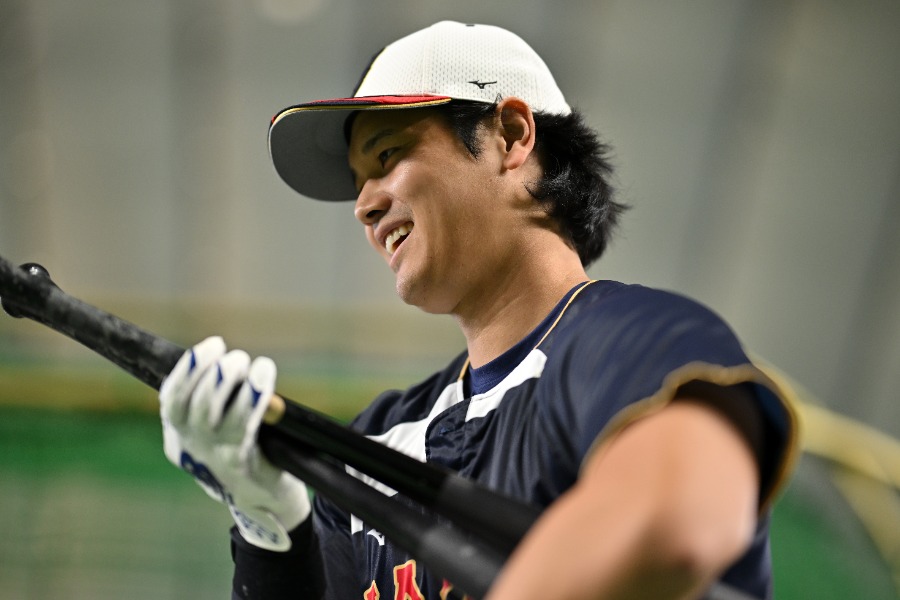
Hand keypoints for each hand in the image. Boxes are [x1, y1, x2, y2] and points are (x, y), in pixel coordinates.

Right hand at [159, 336, 309, 550]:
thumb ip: (212, 405)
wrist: (263, 503)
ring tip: (248, 361)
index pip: (170, 400)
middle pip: (190, 404)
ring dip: (229, 380)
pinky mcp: (238, 463)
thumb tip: (222, 363)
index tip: (209, 347)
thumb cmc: (241, 456)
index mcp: (179, 439)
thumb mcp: (215, 435)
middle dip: (211, 370)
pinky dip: (252, 395)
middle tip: (233, 353)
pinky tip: (263, 375)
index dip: (187, 370)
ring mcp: (212, 457)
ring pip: (210, 413)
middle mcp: (190, 448)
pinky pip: (242, 424)